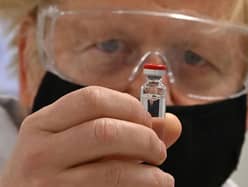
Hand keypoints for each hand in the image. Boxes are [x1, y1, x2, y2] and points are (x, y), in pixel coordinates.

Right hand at [1, 86, 180, 186]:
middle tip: (159, 149)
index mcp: (42, 123)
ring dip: (151, 172)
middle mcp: (40, 151)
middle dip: (145, 137)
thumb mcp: (72, 140)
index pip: (92, 98)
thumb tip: (171, 123)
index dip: (129, 106)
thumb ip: (119, 128)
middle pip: (106, 131)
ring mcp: (48, 184)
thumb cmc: (53, 168)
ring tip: (161, 175)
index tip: (147, 120)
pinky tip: (152, 186)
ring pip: (114, 170)